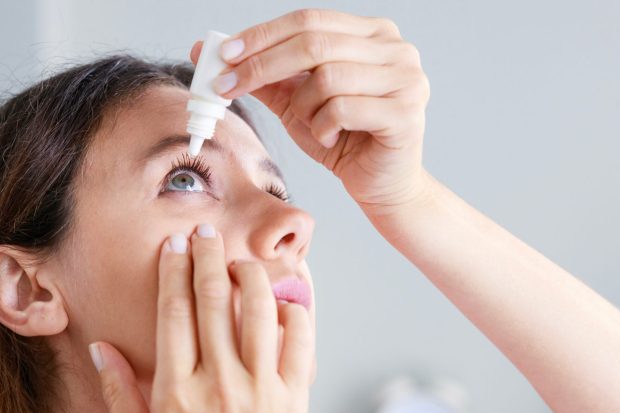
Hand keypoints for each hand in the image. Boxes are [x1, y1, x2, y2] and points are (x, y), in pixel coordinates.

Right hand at [89, 225, 313, 412]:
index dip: (173, 272)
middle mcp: (219, 385)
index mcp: (176, 395)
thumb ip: (118, 395)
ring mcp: (262, 391)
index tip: (174, 245)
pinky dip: (294, 313)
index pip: (173, 314)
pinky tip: (283, 300)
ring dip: (250, 275)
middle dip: (208, 257)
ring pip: (258, 311)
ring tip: (240, 260)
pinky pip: (300, 342)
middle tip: (205, 230)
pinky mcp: (295, 399)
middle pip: (214, 301)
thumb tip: (101, 348)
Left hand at [190, 9, 430, 216]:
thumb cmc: (344, 142)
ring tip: (311, 125)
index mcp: (372, 34)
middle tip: (227, 86)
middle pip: (314, 42)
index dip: (263, 35)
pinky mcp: (405, 113)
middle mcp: (395, 48)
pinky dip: (323, 127)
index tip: (224, 54)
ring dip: (303, 107)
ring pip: (327, 78)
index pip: (308, 20)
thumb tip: (213, 52)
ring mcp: (406, 79)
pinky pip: (342, 108)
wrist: (381, 186)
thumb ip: (266, 77)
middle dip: (262, 65)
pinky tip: (330, 139)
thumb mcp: (297, 103)